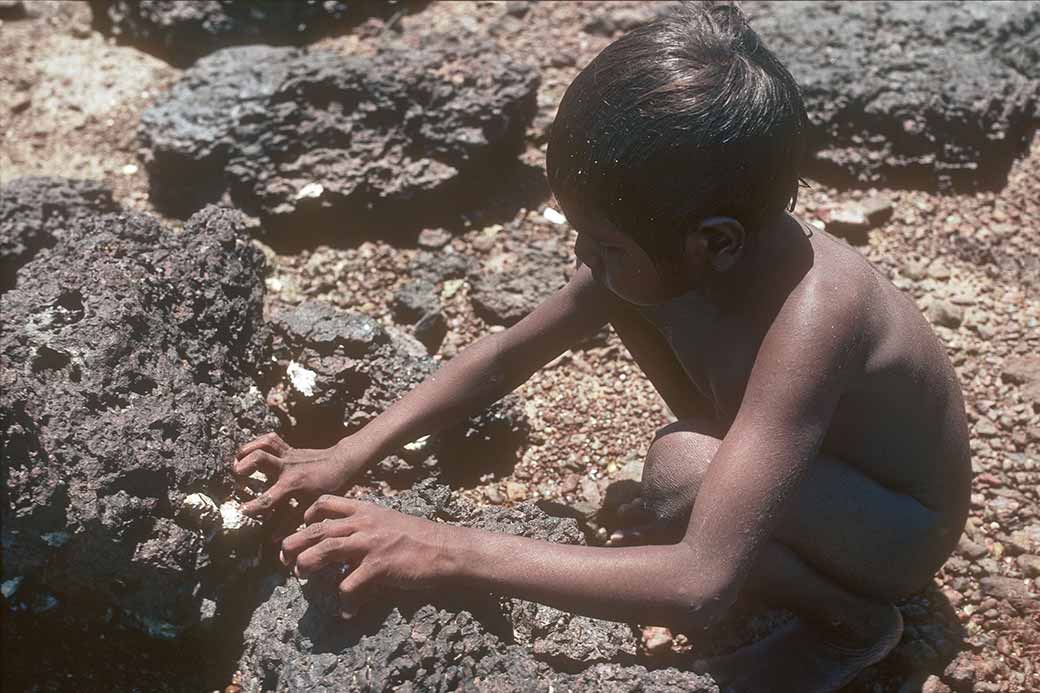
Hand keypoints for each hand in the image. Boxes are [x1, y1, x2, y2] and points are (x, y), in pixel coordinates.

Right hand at [231, 433, 369, 515]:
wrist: (342, 462)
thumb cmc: (329, 487)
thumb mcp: (312, 506)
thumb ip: (290, 522)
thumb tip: (273, 539)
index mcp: (293, 485)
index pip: (268, 498)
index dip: (253, 507)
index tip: (241, 511)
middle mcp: (287, 468)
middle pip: (261, 458)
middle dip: (245, 465)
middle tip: (236, 474)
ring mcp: (288, 455)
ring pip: (264, 444)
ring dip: (248, 449)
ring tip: (237, 460)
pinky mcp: (289, 448)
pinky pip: (271, 440)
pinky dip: (258, 442)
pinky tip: (249, 451)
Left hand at [279, 496, 451, 618]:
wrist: (445, 548)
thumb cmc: (421, 537)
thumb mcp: (390, 522)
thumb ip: (368, 526)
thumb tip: (347, 539)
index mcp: (366, 511)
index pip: (327, 503)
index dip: (308, 515)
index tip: (301, 527)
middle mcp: (364, 524)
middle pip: (318, 529)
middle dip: (295, 543)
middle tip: (284, 558)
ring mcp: (370, 544)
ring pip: (325, 550)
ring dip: (307, 564)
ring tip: (301, 577)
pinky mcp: (378, 566)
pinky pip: (350, 585)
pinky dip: (344, 600)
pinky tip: (347, 610)